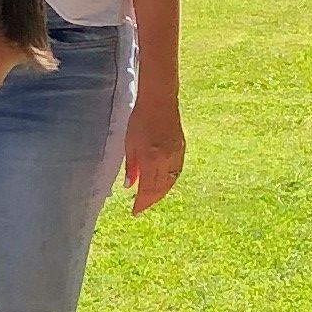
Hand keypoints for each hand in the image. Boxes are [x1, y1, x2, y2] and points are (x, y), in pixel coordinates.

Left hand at [123, 91, 186, 209]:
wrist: (160, 100)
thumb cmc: (140, 119)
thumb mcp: (129, 143)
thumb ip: (131, 166)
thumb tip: (130, 186)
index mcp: (151, 158)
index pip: (147, 189)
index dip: (141, 203)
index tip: (134, 211)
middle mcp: (166, 159)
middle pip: (160, 189)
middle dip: (150, 201)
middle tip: (141, 207)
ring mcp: (176, 155)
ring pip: (170, 182)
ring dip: (160, 193)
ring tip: (150, 199)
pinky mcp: (181, 149)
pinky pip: (176, 172)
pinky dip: (169, 181)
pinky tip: (162, 184)